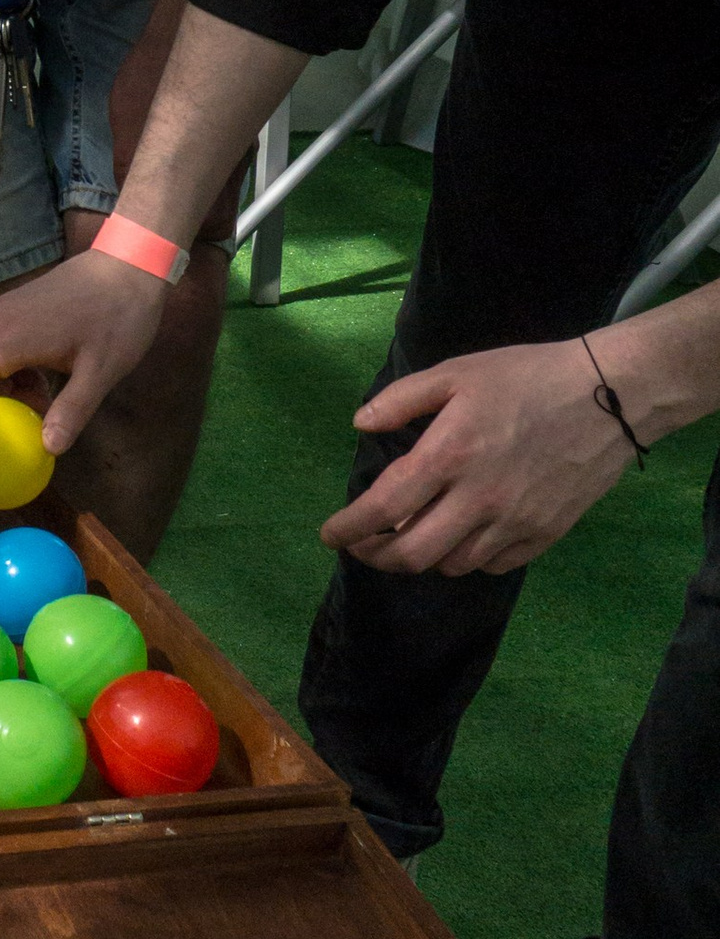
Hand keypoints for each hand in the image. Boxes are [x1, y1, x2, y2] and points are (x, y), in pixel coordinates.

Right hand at [0, 252, 167, 456]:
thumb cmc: (117, 316)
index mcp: (5, 340)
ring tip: (31, 410)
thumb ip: (71, 411)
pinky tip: (39, 383)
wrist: (129, 263)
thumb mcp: (100, 371)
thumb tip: (48, 449)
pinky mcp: (13, 309)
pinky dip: (4, 373)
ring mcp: (1, 313)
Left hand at [325, 341, 638, 577]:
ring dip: (423, 557)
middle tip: (365, 545)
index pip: (383, 508)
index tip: (330, 535)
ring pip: (451, 565)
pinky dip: (467, 558)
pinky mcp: (544, 534)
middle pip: (412, 554)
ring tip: (413, 536)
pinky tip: (462, 537)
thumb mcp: (457, 373)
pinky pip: (492, 564)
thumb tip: (360, 424)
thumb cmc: (526, 377)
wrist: (608, 396)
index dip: (348, 529)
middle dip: (377, 556)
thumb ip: (402, 401)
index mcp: (448, 455)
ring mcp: (513, 522)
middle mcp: (477, 499)